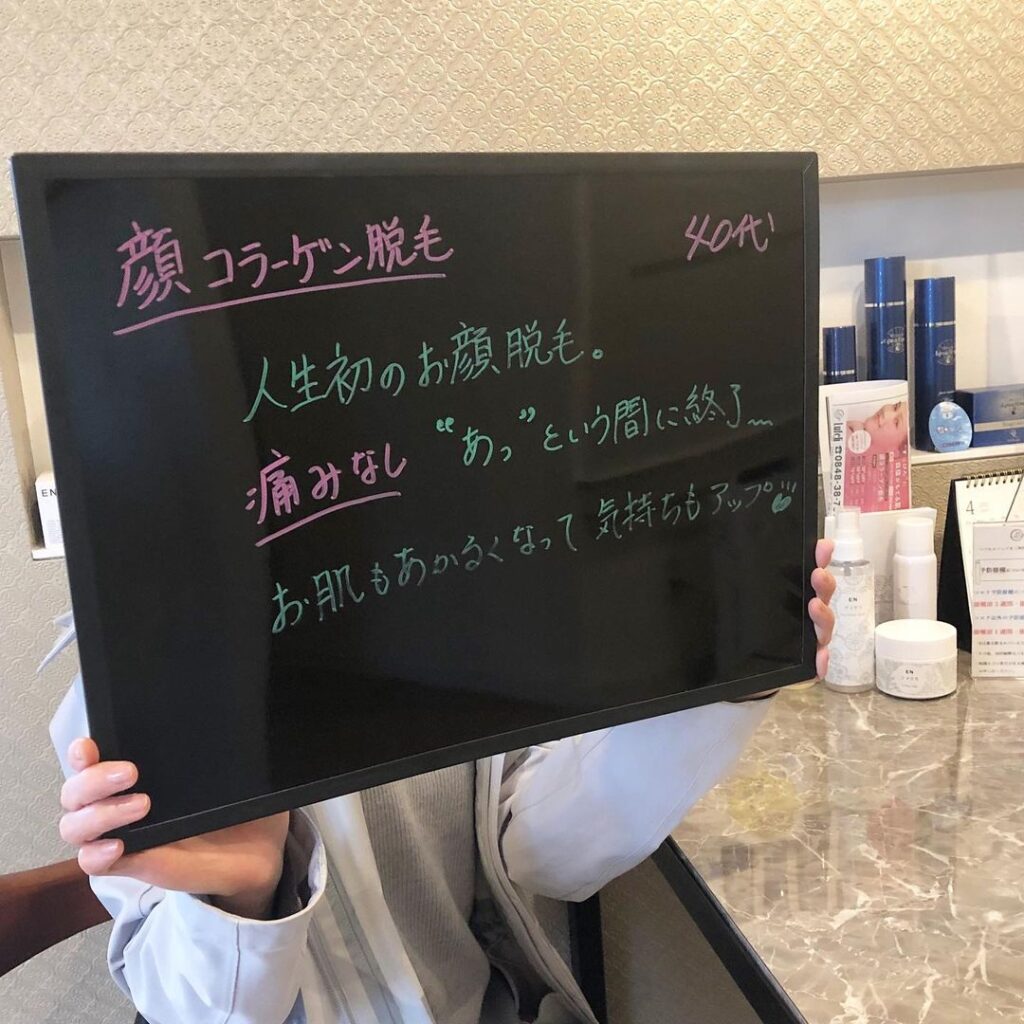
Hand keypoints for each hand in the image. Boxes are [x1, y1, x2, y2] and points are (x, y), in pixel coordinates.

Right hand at [60, 738, 289, 918]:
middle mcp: (121, 802)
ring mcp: (124, 835)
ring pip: (75, 826)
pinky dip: (95, 854)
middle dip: (92, 779)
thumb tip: (235, 721)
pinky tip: (119, 846)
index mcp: (140, 776)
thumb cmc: (241, 805)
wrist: (260, 852)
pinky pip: (91, 864)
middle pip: (74, 792)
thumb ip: (227, 751)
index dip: (82, 753)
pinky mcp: (133, 864)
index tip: (90, 744)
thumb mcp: (236, 773)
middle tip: (132, 772)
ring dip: (99, 814)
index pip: (92, 760)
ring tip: (142, 806)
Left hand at [730, 538, 836, 701]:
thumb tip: (726, 555)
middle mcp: (804, 618)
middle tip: (817, 575)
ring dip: (823, 617)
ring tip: (815, 607)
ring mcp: (808, 644)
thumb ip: (738, 581)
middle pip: (822, 598)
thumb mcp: (739, 601)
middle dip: (823, 584)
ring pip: (822, 629)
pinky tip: (819, 657)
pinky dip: (821, 662)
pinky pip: (817, 666)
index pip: (810, 576)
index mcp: (793, 598)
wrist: (739, 668)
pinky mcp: (806, 669)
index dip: (819, 559)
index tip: (822, 546)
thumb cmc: (745, 631)